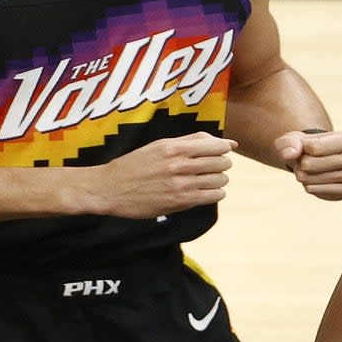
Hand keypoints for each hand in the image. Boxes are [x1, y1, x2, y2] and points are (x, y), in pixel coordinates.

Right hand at [94, 132, 237, 218]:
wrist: (112, 187)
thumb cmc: (134, 164)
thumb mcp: (157, 145)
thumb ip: (185, 141)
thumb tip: (212, 139)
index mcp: (173, 147)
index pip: (212, 144)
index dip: (225, 146)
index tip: (229, 147)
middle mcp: (179, 164)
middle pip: (219, 161)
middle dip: (224, 162)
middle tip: (220, 164)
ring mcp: (180, 184)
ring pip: (218, 179)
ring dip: (221, 178)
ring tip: (214, 178)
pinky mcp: (180, 202)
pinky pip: (211, 196)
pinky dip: (216, 193)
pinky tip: (211, 191)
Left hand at [275, 130, 341, 200]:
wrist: (321, 160)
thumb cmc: (309, 146)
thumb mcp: (295, 139)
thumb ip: (289, 142)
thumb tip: (290, 154)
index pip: (316, 147)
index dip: (303, 149)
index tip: (305, 147)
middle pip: (319, 163)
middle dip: (304, 164)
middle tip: (302, 163)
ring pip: (323, 177)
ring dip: (308, 177)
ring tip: (306, 172)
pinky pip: (330, 191)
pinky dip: (315, 188)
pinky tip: (311, 183)